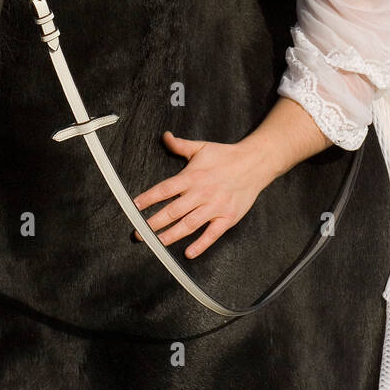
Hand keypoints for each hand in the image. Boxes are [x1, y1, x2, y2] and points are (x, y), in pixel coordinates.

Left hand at [131, 130, 270, 258]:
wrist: (255, 163)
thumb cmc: (226, 156)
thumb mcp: (201, 147)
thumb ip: (180, 145)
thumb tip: (165, 137)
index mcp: (193, 176)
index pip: (165, 189)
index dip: (148, 199)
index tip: (135, 207)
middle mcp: (202, 193)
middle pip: (173, 210)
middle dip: (154, 223)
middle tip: (139, 233)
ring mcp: (215, 206)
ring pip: (189, 224)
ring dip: (171, 235)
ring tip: (156, 243)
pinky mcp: (227, 217)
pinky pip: (212, 234)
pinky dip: (201, 244)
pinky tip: (189, 252)